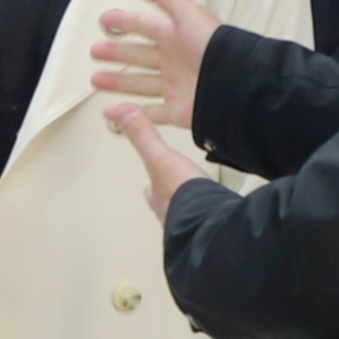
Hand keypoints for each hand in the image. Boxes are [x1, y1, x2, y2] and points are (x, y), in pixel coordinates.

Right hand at [88, 0, 220, 129]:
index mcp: (177, 36)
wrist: (233, 83)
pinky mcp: (178, 109)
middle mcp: (174, 60)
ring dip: (117, 81)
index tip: (105, 20)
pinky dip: (132, 112)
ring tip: (96, 79)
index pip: (144, 25)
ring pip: (139, 82)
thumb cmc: (214, 47)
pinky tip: (114, 110)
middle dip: (116, 53)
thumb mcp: (187, 12)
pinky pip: (151, 112)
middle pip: (138, 55)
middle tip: (96, 51)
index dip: (124, 21)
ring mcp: (175, 85)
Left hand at [103, 102, 214, 221]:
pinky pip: (209, 222)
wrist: (211, 222)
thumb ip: (142, 134)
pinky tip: (220, 213)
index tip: (150, 182)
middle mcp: (171, 213)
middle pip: (167, 205)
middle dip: (172, 198)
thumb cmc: (183, 194)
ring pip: (187, 216)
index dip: (151, 184)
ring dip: (191, 209)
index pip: (149, 190)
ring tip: (200, 203)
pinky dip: (212, 217)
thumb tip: (119, 112)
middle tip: (178, 192)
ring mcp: (192, 223)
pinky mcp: (212, 226)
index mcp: (159, 195)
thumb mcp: (160, 156)